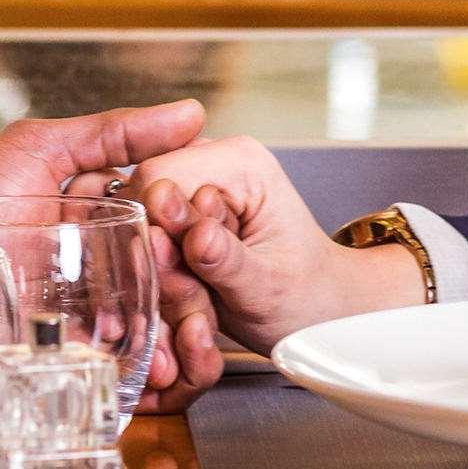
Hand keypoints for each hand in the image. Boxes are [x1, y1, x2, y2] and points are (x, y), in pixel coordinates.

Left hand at [0, 101, 226, 408]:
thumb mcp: (41, 149)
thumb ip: (113, 132)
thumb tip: (189, 113)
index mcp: (98, 207)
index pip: (161, 216)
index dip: (191, 227)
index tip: (210, 231)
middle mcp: (94, 254)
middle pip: (159, 271)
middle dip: (188, 289)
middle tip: (205, 298)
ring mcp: (78, 302)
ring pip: (141, 317)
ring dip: (168, 333)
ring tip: (187, 346)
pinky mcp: (58, 344)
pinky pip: (105, 356)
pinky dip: (131, 363)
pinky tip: (151, 369)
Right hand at [128, 137, 423, 353]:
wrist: (323, 308)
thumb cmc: (306, 296)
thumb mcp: (266, 289)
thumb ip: (223, 259)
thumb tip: (190, 230)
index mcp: (241, 162)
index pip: (156, 179)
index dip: (153, 231)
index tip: (174, 273)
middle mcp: (217, 160)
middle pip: (143, 200)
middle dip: (160, 257)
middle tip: (195, 297)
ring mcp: (201, 182)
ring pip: (145, 224)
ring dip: (164, 271)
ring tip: (203, 298)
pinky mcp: (191, 209)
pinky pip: (155, 238)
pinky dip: (168, 275)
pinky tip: (197, 294)